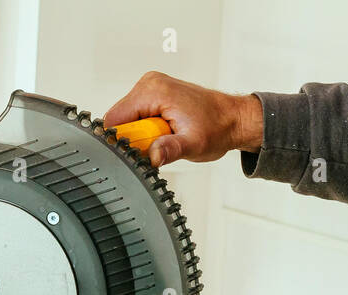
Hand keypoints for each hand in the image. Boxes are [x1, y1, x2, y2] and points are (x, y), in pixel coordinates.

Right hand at [105, 72, 263, 166]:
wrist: (232, 119)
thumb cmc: (217, 127)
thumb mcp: (193, 144)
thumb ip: (170, 149)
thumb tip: (152, 156)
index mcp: (154, 91)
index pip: (115, 118)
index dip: (120, 140)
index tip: (138, 150)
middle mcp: (149, 84)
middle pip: (119, 119)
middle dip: (132, 138)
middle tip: (158, 144)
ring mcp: (150, 87)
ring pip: (126, 119)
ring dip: (140, 135)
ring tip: (164, 137)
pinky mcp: (153, 94)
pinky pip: (136, 116)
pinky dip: (145, 129)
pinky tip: (162, 132)